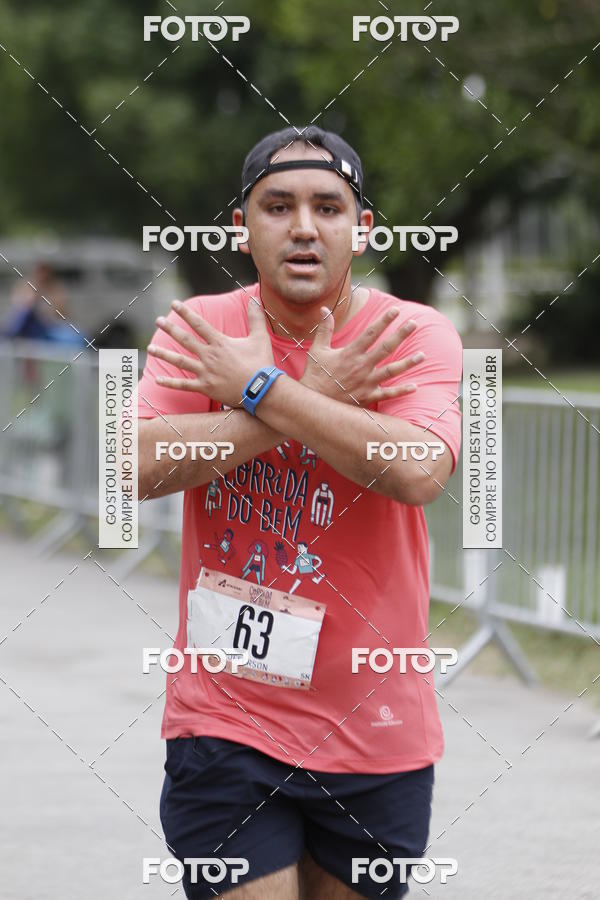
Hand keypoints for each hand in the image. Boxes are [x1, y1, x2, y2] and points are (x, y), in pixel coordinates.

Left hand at [147, 296, 274, 406]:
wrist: (262, 390)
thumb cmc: (261, 364)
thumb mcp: (260, 338)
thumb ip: (256, 318)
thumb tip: (255, 298)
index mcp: (220, 343)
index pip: (199, 324)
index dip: (186, 313)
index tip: (174, 304)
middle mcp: (209, 356)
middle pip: (185, 340)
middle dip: (170, 329)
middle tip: (157, 321)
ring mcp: (206, 373)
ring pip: (180, 361)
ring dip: (164, 354)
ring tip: (150, 348)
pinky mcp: (206, 388)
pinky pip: (184, 385)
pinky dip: (170, 383)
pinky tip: (157, 380)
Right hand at [300, 306, 422, 406]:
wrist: (314, 403)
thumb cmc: (315, 375)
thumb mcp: (318, 350)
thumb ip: (324, 329)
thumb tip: (324, 309)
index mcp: (350, 353)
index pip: (370, 333)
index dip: (383, 321)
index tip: (395, 311)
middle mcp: (361, 366)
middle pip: (385, 348)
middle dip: (400, 335)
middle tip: (414, 324)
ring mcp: (366, 382)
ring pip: (391, 371)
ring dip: (407, 363)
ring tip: (422, 356)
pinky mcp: (367, 397)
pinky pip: (387, 394)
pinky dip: (401, 391)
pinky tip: (415, 386)